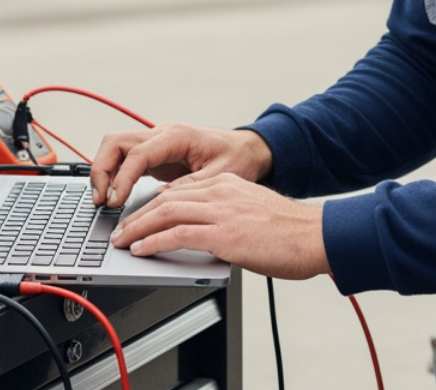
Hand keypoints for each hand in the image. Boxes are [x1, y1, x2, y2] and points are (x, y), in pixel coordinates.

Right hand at [90, 124, 272, 207]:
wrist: (248, 149)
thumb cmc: (237, 158)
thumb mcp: (219, 177)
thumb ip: (189, 188)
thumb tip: (160, 200)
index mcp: (177, 136)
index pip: (137, 153)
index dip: (122, 178)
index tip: (116, 201)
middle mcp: (162, 134)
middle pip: (115, 142)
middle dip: (102, 170)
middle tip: (101, 200)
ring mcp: (156, 143)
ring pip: (115, 148)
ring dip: (104, 172)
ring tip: (103, 201)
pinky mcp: (155, 154)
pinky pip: (125, 159)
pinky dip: (114, 175)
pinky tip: (115, 196)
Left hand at [110, 173, 328, 279]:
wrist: (314, 237)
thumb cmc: (291, 233)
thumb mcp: (254, 214)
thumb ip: (228, 217)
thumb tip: (209, 235)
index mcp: (228, 185)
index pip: (179, 190)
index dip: (153, 204)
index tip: (139, 216)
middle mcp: (221, 192)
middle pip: (165, 198)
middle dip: (138, 215)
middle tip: (120, 229)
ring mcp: (221, 211)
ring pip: (165, 213)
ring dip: (137, 228)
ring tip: (123, 241)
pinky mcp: (222, 234)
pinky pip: (177, 234)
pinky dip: (153, 241)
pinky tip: (141, 249)